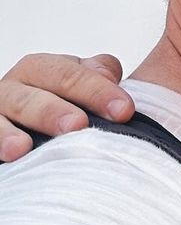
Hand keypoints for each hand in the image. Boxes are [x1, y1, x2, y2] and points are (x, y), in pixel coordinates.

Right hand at [0, 53, 133, 161]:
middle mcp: (15, 87)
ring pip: (4, 118)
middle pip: (36, 96)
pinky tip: (8, 155)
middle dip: (56, 111)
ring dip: (12, 133)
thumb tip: (110, 78)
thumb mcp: (79, 83)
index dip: (99, 92)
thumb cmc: (62, 103)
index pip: (72, 75)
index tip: (124, 111)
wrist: (28, 124)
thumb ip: (99, 75)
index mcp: (43, 69)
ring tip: (24, 147)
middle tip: (78, 125)